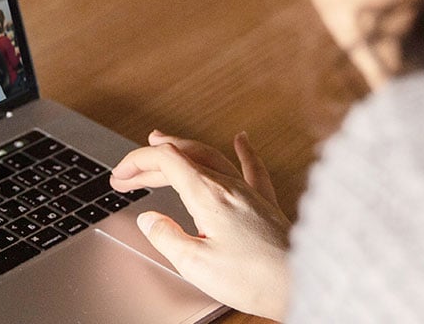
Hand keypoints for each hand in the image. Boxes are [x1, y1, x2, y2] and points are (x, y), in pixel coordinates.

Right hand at [110, 130, 290, 320]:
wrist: (304, 285)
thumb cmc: (255, 278)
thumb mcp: (196, 264)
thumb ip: (167, 236)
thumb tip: (150, 219)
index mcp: (207, 195)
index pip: (165, 160)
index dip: (136, 162)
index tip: (120, 175)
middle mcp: (228, 186)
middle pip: (182, 156)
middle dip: (149, 160)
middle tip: (128, 174)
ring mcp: (248, 192)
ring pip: (209, 156)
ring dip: (181, 147)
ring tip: (161, 140)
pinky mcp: (265, 204)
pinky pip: (252, 167)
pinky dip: (243, 151)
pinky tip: (242, 139)